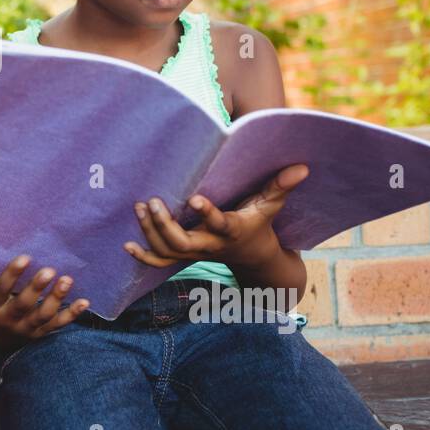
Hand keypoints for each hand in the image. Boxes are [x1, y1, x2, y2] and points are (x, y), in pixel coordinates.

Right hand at [0, 254, 88, 353]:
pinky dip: (71, 314)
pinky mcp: (38, 334)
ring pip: (42, 316)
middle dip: (37, 288)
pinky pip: (56, 325)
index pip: (1, 288)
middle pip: (24, 304)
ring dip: (56, 298)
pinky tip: (84, 302)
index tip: (25, 258)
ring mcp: (24, 328)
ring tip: (67, 281)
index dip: (12, 274)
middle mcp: (7, 318)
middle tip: (49, 270)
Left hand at [124, 164, 308, 271]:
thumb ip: (282, 186)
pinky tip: (127, 245)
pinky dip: (144, 256)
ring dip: (150, 233)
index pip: (219, 223)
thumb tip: (302, 167)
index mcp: (232, 230)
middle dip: (165, 225)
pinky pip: (161, 263)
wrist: (253, 256)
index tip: (194, 199)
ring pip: (168, 251)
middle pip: (184, 243)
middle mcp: (210, 245)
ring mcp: (195, 253)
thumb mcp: (272, 205)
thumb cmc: (260, 223)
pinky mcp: (185, 256)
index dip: (207, 214)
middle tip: (152, 202)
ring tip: (140, 208)